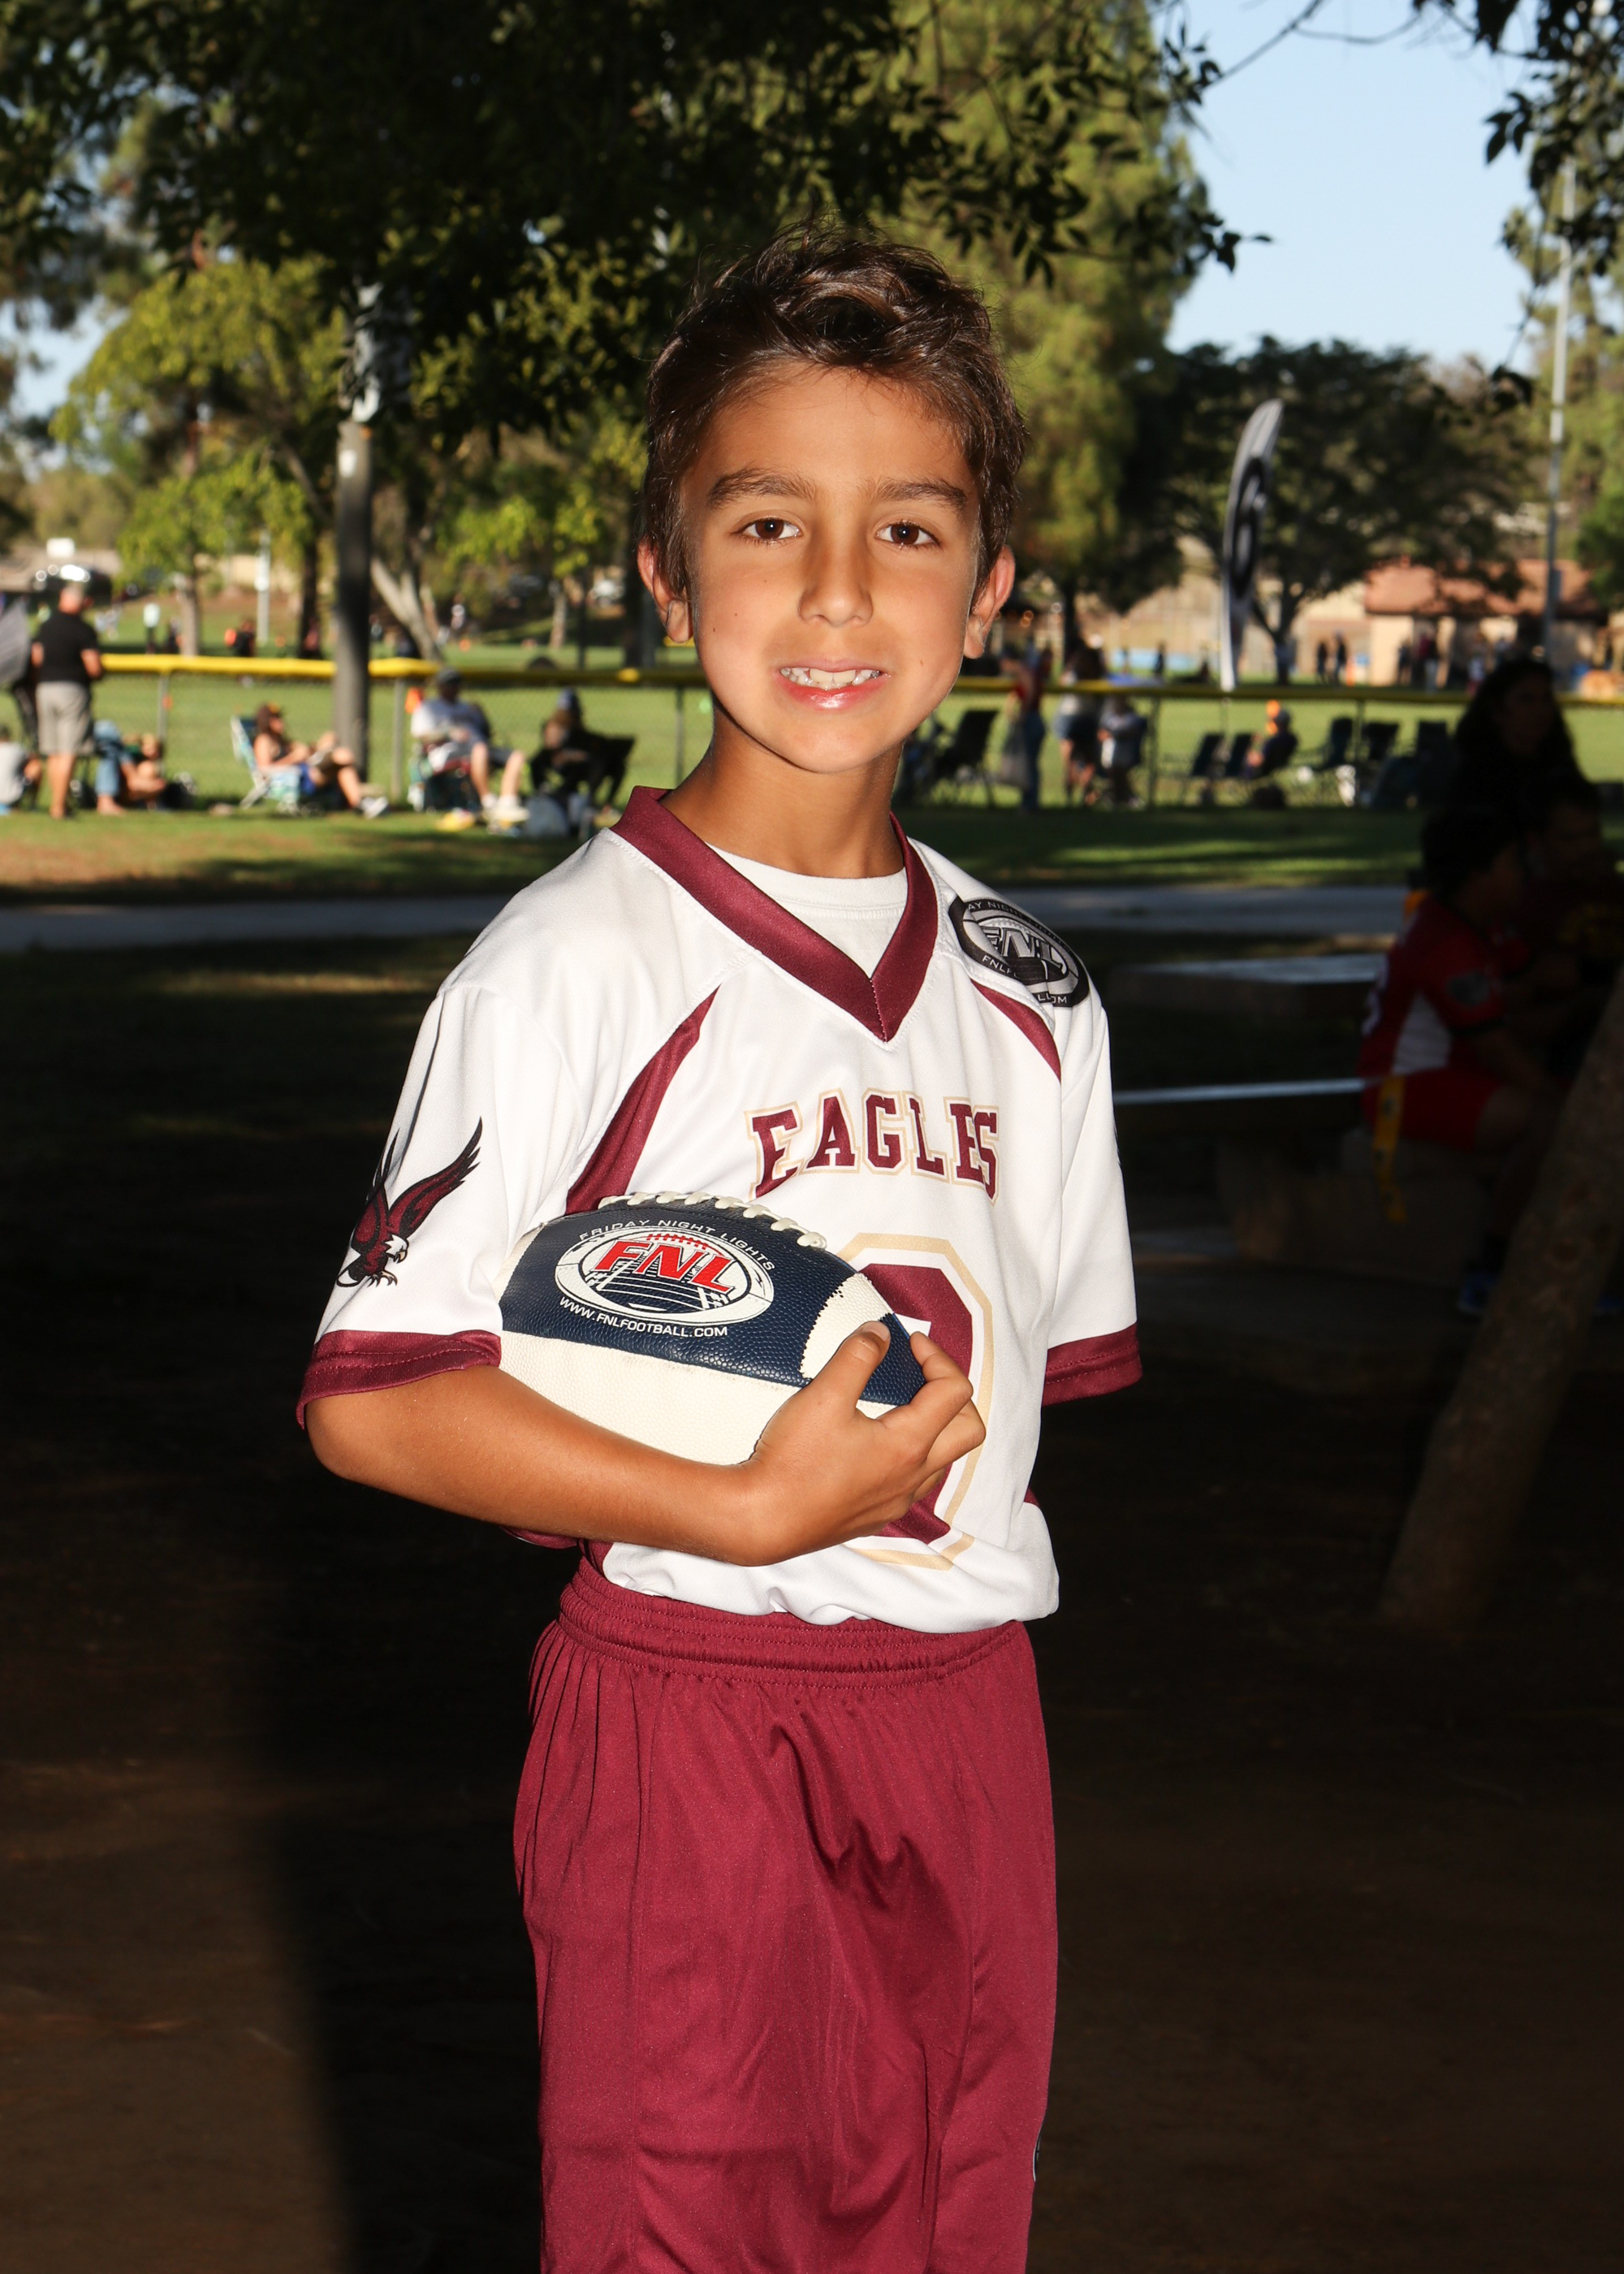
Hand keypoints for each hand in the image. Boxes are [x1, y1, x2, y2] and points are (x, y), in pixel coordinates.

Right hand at [725, 1326, 983, 1565]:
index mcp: (909, 1446)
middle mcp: (913, 1478)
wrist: (762, 1520)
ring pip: (943, 1459)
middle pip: (968, 1430)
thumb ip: (857, 1357)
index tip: (908, 1345)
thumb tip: (879, 1334)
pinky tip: (875, 1442)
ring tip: (899, 1404)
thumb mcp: (823, 1396)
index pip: (955, 1392)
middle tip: (920, 1374)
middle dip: (953, 1393)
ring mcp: (897, 1501)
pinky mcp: (877, 1516)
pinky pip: (915, 1481)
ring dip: (934, 1426)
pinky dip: (911, 1453)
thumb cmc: (792, 1462)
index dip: (938, 1357)